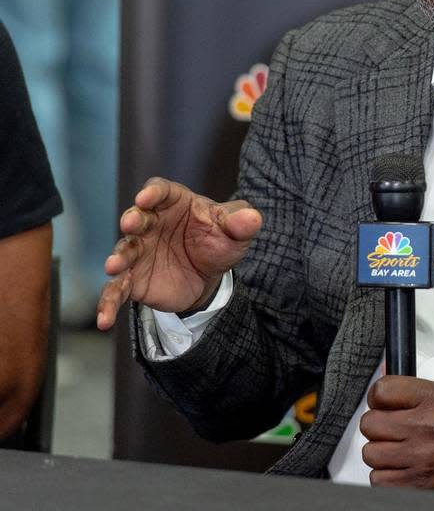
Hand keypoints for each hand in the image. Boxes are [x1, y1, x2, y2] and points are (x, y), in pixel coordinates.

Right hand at [96, 177, 261, 329]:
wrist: (210, 274)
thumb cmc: (218, 240)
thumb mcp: (235, 231)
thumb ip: (241, 223)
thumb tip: (252, 219)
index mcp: (173, 203)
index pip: (160, 191)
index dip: (152, 192)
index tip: (147, 197)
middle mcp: (150, 223)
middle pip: (137, 218)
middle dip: (132, 219)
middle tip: (130, 224)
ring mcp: (139, 251)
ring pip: (124, 251)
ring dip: (118, 257)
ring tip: (114, 266)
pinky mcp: (134, 279)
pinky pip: (117, 290)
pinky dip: (108, 302)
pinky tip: (103, 319)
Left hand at [361, 376, 433, 494]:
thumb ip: (421, 386)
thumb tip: (388, 376)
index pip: (382, 391)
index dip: (378, 396)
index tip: (383, 402)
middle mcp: (424, 428)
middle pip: (370, 423)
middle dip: (379, 424)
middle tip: (392, 427)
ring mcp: (418, 459)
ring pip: (371, 453)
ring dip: (383, 451)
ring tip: (400, 449)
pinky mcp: (416, 486)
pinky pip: (380, 479)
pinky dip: (388, 475)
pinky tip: (404, 468)